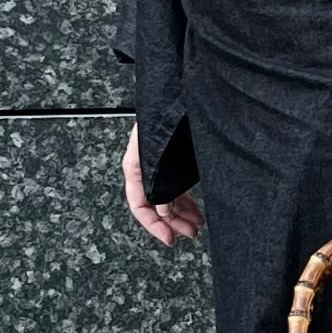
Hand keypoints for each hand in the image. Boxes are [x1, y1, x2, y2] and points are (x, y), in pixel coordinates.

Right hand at [122, 122, 203, 246]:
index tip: (169, 238)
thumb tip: (162, 211)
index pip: (139, 205)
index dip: (153, 225)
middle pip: (156, 206)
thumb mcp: (158, 154)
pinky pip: (178, 190)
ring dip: (181, 216)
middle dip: (172, 223)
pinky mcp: (175, 164)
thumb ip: (160, 184)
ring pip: (169, 200)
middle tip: (188, 234)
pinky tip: (196, 212)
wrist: (180, 94)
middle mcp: (146, 169)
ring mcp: (161, 168)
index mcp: (135, 165)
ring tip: (195, 226)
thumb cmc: (167, 114)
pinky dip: (187, 203)